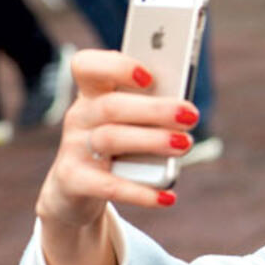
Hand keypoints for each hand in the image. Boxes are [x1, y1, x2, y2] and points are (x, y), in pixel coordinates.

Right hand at [34, 49, 196, 264]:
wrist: (75, 192)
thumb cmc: (115, 148)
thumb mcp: (130, 125)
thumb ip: (151, 113)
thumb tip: (185, 112)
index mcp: (93, 95)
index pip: (88, 67)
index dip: (116, 67)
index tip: (148, 75)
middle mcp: (80, 117)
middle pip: (111, 106)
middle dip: (154, 109)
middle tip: (190, 115)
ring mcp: (73, 149)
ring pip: (111, 139)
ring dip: (151, 141)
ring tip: (184, 145)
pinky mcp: (74, 181)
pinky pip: (108, 186)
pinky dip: (140, 193)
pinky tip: (167, 197)